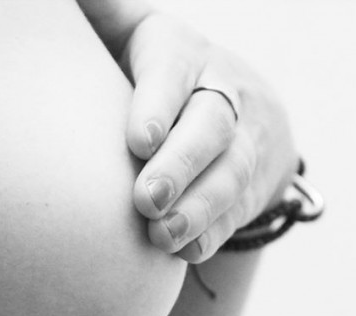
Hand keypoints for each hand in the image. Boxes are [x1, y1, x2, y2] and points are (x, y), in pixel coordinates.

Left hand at [122, 13, 297, 262]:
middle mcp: (222, 96)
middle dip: (181, 166)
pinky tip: (182, 252)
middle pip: (211, 129)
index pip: (173, 72)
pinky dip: (210, 236)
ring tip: (159, 236)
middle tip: (146, 199)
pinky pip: (235, 215)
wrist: (245, 107)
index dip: (159, 104)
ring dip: (196, 211)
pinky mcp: (250, 190)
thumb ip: (105, 14)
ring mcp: (244, 145)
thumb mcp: (136, 35)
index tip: (138, 139)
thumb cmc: (157, 73)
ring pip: (230, 177)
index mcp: (184, 55)